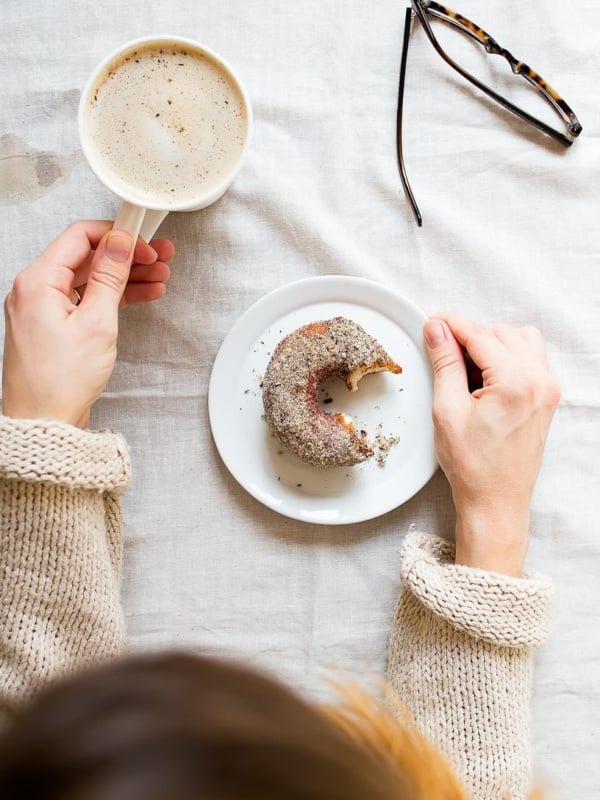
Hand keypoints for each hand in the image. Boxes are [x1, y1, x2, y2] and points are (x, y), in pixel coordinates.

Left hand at [2, 220, 172, 427]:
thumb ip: (110, 276)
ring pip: (90, 278)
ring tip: (159, 278)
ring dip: (125, 277)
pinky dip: (113, 296)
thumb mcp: (97, 322)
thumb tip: (120, 242)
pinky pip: (86, 299)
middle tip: (160, 257)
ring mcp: (43, 307)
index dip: (117, 235)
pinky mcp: (53, 324)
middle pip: (87, 257)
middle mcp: (35, 289)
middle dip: (127, 256)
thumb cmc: (59, 381)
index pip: (80, 237)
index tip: (144, 241)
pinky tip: (141, 295)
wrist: (44, 422)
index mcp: (38, 281)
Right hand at [423, 313, 559, 575]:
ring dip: (492, 343)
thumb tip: (437, 329)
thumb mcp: (447, 410)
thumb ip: (445, 363)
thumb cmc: (472, 465)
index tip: (432, 320)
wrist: (496, 502)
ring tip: (465, 366)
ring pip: (521, 341)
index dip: (452, 324)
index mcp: (515, 383)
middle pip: (501, 333)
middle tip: (442, 349)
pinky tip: (484, 378)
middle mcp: (539, 381)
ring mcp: (547, 390)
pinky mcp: (547, 399)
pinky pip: (530, 360)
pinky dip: (507, 358)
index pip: (480, 335)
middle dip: (470, 334)